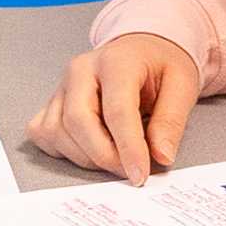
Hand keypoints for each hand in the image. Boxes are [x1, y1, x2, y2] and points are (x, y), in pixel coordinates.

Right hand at [32, 33, 201, 179]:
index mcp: (116, 61)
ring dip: (86, 157)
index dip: (128, 147)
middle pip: (78, 121)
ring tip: (115, 157)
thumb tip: (161, 156)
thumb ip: (171, 121)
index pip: (116, 109)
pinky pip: (44, 133)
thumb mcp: (182, 85)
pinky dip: (64, 150)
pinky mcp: (51, 102)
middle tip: (129, 171)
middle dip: (103, 156)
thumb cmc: (160, 66)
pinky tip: (90, 149)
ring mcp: (61, 86)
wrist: (142, 51)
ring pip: (57, 132)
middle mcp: (80, 70)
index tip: (140, 175)